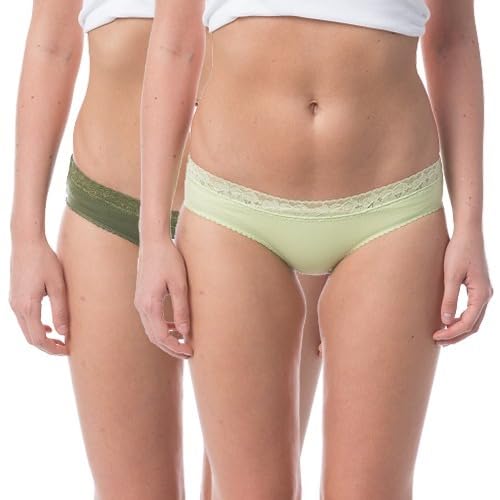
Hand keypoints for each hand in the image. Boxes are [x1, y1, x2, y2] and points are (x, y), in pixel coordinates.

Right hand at [9, 239, 69, 354]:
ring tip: (61, 339)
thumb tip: (64, 333)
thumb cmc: (45, 261)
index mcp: (27, 307)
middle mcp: (17, 307)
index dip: (53, 349)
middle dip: (48, 347)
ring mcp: (14, 303)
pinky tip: (50, 325)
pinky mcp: (15, 297)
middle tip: (67, 347)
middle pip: (31, 338)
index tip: (69, 350)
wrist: (26, 243)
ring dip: (42, 338)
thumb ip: (61, 309)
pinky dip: (37, 327)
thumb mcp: (58, 285)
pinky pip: (24, 320)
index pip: (39, 339)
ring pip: (26, 330)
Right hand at [135, 236, 192, 358]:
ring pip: (151, 330)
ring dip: (167, 339)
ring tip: (185, 343)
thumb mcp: (180, 284)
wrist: (153, 242)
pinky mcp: (142, 297)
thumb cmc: (169, 259)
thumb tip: (186, 333)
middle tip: (189, 353)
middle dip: (171, 348)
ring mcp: (139, 302)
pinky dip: (163, 328)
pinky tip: (177, 327)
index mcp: (150, 305)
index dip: (176, 347)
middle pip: (154, 337)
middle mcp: (141, 306)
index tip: (191, 351)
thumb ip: (182, 309)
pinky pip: (151, 320)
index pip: (162, 336)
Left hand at [434, 230, 492, 345]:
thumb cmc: (459, 251)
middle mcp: (486, 295)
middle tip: (437, 341)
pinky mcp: (478, 287)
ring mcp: (484, 292)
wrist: (468, 233)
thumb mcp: (451, 275)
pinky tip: (448, 320)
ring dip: (459, 329)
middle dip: (456, 335)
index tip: (436, 337)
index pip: (468, 323)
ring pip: (474, 319)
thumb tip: (445, 320)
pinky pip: (472, 310)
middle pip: (473, 325)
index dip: (452, 333)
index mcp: (482, 294)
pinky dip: (461, 319)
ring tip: (441, 335)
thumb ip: (449, 298)